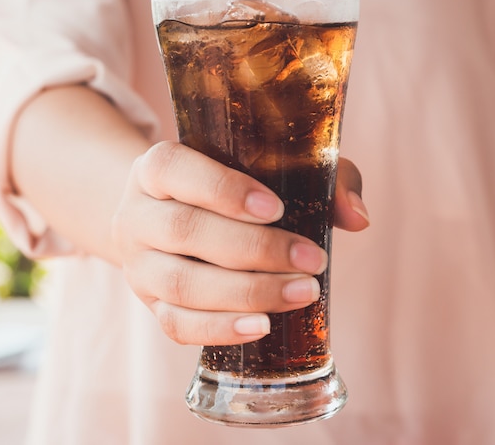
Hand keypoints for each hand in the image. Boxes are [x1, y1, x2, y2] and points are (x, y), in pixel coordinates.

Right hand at [111, 141, 368, 345]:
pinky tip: (261, 326)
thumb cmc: (226, 188)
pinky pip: (175, 324)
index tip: (276, 208)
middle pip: (183, 230)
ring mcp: (137, 263)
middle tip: (311, 260)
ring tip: (301, 294)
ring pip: (180, 284)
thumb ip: (319, 177)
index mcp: (155, 168)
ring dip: (245, 293)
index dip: (222, 189)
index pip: (173, 168)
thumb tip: (358, 217)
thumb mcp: (262, 166)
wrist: (165, 217)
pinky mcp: (150, 303)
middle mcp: (136, 214)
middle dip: (253, 250)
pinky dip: (219, 328)